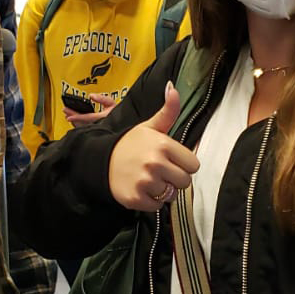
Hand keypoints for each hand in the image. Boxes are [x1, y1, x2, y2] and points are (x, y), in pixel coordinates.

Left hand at [63, 93, 116, 127]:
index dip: (77, 117)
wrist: (122, 121)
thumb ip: (102, 99)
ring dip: (74, 121)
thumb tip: (91, 96)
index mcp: (102, 118)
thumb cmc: (118, 113)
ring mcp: (96, 128)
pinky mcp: (95, 130)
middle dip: (73, 116)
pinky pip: (84, 128)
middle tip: (65, 111)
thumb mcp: (111, 103)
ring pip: (82, 126)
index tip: (69, 116)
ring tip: (68, 115)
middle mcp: (98, 124)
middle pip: (82, 122)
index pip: (87, 118)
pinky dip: (78, 124)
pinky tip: (74, 122)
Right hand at [108, 82, 198, 211]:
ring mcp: (145, 182)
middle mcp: (155, 163)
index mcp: (163, 144)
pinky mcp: (136, 198)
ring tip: (148, 180)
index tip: (170, 161)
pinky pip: (157, 206)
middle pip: (185, 182)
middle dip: (174, 179)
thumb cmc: (130, 144)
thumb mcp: (150, 126)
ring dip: (162, 191)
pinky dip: (150, 202)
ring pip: (171, 195)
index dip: (183, 164)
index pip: (193, 165)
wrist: (101, 161)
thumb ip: (167, 111)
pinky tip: (141, 190)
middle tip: (159, 171)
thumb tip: (173, 86)